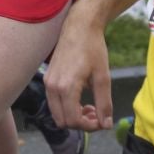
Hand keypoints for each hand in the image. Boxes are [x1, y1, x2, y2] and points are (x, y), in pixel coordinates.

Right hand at [44, 6, 114, 131]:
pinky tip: (81, 98)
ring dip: (73, 116)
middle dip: (81, 124)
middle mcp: (52, 87)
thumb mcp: (103, 77)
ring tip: (90, 107)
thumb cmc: (93, 48)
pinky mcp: (48, 79)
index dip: (89, 127)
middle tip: (97, 115)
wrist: (79, 26)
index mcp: (66, 87)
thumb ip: (104, 104)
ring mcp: (48, 83)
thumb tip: (106, 125)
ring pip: (57, 114)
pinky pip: (54, 103)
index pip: (73, 121)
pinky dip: (67, 107)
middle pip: (62, 121)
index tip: (102, 122)